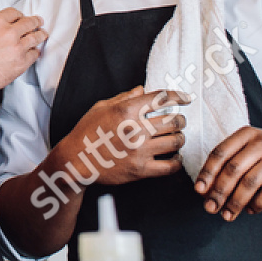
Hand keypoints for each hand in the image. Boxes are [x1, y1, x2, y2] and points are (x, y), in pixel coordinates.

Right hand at [0, 8, 46, 94]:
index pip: (14, 13)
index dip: (19, 15)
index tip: (21, 18)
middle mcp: (10, 33)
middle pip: (29, 23)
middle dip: (35, 22)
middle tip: (38, 22)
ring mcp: (17, 48)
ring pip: (35, 38)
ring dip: (40, 35)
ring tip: (42, 34)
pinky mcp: (21, 63)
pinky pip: (34, 55)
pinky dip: (35, 52)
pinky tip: (35, 52)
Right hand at [56, 85, 190, 186]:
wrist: (75, 161)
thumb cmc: (86, 132)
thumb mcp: (101, 108)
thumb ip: (124, 98)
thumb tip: (143, 90)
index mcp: (126, 111)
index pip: (161, 99)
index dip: (178, 96)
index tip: (186, 98)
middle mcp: (135, 130)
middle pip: (173, 121)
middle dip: (180, 120)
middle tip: (179, 121)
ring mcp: (139, 151)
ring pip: (175, 142)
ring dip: (180, 138)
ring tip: (177, 138)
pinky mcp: (140, 170)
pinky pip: (170, 166)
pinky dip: (177, 161)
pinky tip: (174, 157)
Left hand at [194, 128, 261, 219]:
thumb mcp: (251, 149)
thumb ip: (229, 164)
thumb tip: (204, 190)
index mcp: (246, 134)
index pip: (220, 153)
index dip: (207, 173)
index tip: (199, 191)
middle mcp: (261, 143)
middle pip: (233, 170)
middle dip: (219, 192)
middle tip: (210, 208)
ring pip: (250, 183)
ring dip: (235, 202)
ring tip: (227, 215)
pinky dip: (257, 204)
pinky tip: (250, 210)